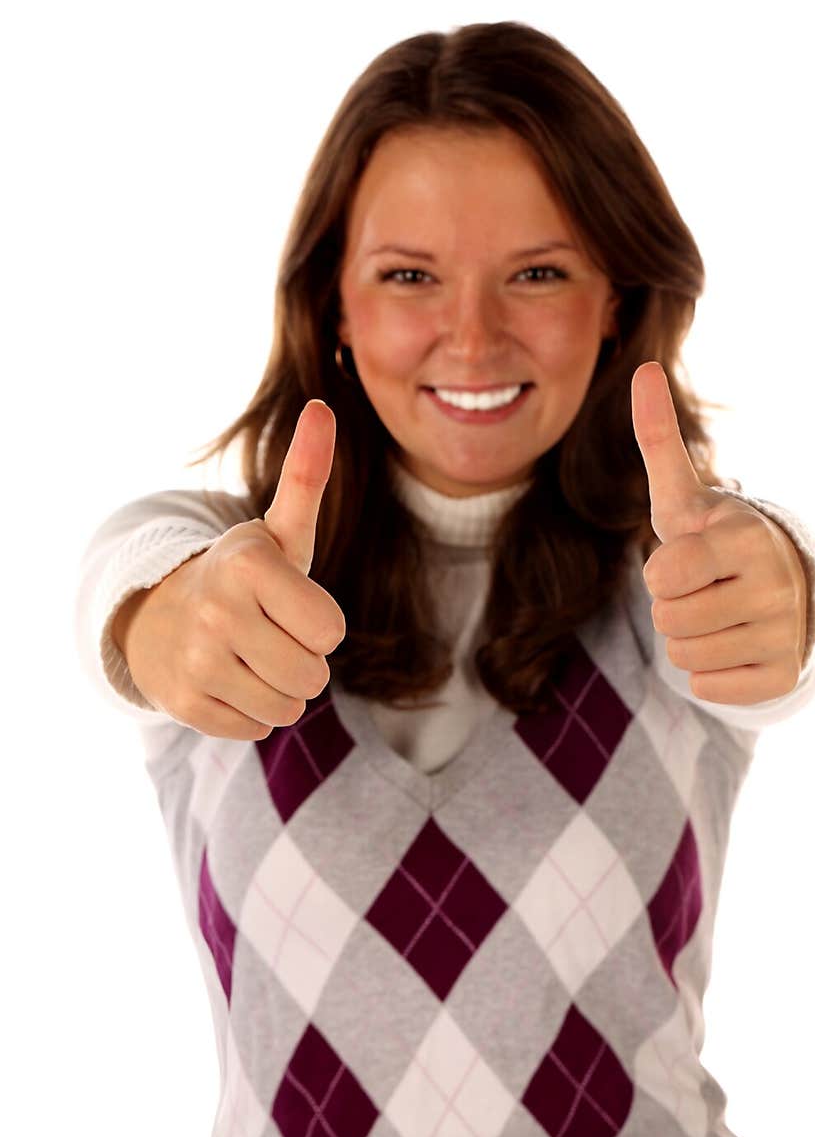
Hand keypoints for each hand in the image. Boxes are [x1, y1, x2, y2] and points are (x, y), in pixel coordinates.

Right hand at [115, 399, 345, 738]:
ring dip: (280, 690)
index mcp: (248, 566)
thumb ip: (306, 476)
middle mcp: (217, 613)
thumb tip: (323, 407)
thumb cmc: (245, 575)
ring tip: (251, 657)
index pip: (331, 631)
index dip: (320, 623)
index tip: (291, 604)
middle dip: (303, 660)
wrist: (163, 615)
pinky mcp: (183, 705)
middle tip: (270, 634)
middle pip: (313, 676)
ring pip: (287, 708)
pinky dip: (251, 712)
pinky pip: (256, 729)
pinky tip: (228, 680)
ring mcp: (196, 662)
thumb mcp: (279, 530)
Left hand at [631, 361, 807, 705]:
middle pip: (669, 621)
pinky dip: (710, 673)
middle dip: (672, 607)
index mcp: (746, 538)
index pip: (663, 578)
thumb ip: (658, 439)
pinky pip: (709, 689)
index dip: (661, 573)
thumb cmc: (713, 540)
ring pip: (686, 657)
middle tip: (701, 589)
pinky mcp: (782, 676)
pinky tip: (733, 644)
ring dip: (688, 639)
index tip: (687, 560)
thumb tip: (641, 370)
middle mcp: (774, 586)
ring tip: (715, 613)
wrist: (779, 586)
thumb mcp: (681, 497)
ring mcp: (783, 634)